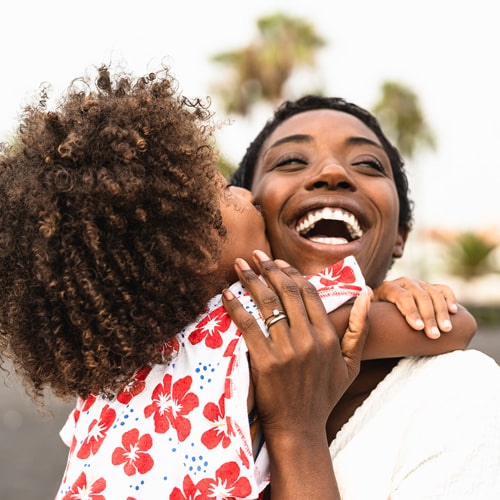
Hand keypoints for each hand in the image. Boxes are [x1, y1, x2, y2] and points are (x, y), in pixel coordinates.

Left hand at [222, 250, 369, 435]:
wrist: (299, 428)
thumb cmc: (324, 395)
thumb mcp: (350, 364)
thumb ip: (359, 328)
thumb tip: (367, 293)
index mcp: (328, 335)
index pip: (308, 292)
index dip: (291, 272)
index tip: (277, 262)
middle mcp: (309, 338)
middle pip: (287, 292)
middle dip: (269, 269)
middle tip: (255, 256)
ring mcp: (287, 350)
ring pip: (268, 304)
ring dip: (252, 280)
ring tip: (240, 266)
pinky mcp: (265, 361)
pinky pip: (249, 325)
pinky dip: (236, 307)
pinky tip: (226, 295)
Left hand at [373, 277, 457, 338]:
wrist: (383, 314)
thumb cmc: (375, 319)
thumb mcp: (366, 314)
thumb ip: (364, 308)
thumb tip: (368, 294)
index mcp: (387, 288)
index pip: (401, 296)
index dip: (410, 311)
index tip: (418, 328)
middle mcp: (403, 283)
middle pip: (419, 296)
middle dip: (428, 316)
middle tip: (434, 335)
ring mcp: (418, 284)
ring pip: (433, 293)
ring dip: (441, 311)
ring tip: (446, 330)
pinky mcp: (430, 288)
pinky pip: (443, 289)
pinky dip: (450, 298)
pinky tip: (454, 311)